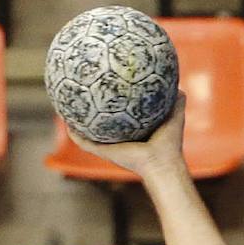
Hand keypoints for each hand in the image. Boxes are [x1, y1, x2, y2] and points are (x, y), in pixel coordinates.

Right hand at [64, 91, 187, 178]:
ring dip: (75, 120)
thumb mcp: (174, 115)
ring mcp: (108, 144)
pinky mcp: (102, 151)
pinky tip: (65, 120)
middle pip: (99, 121)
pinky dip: (73, 132)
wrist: (162, 162)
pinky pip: (83, 141)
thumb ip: (176, 100)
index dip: (110, 98)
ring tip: (65, 104)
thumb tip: (179, 85)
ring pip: (86, 131)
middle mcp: (118, 136)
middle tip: (79, 88)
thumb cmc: (170, 142)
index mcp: (130, 128)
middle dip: (90, 107)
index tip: (103, 82)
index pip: (117, 111)